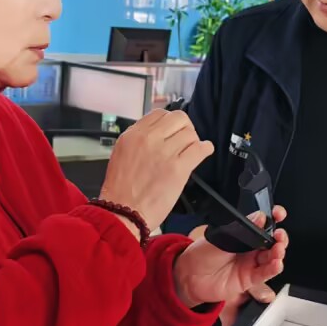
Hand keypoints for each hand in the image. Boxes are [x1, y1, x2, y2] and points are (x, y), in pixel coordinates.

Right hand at [99, 109, 213, 234]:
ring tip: (190, 151)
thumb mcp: (121, 154)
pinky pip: (199, 149)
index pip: (159, 113)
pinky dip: (205, 149)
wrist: (123, 213)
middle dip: (184, 128)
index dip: (169, 121)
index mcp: (133, 135)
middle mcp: (148, 139)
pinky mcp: (178, 169)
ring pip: (190, 134)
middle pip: (178, 118)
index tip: (173, 130)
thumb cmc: (121, 190)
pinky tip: (204, 151)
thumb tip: (159, 133)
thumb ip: (139, 140)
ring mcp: (164, 153)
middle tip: (184, 140)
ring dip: (193, 142)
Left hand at [174, 209, 287, 325]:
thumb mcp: (222, 236)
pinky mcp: (250, 279)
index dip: (274, 218)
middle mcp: (250, 248)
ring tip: (278, 248)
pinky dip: (274, 268)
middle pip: (272, 241)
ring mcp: (251, 263)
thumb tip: (260, 217)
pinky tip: (276, 263)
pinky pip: (266, 273)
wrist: (189, 276)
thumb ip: (243, 229)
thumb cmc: (202, 254)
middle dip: (280, 237)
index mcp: (244, 234)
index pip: (264, 224)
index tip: (278, 214)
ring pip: (272, 257)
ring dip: (279, 252)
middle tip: (279, 235)